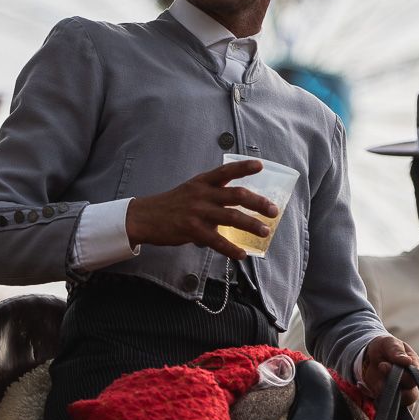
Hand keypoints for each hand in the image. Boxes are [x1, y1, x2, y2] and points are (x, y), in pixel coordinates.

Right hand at [125, 160, 278, 259]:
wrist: (145, 217)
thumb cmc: (172, 204)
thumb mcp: (191, 191)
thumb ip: (212, 196)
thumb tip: (232, 209)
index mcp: (202, 182)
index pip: (226, 171)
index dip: (244, 167)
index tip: (261, 165)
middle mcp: (202, 194)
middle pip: (236, 195)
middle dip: (258, 202)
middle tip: (273, 210)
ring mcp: (197, 212)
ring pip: (231, 217)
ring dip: (251, 225)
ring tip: (265, 231)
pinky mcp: (192, 230)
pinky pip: (216, 241)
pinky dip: (231, 249)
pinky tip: (241, 254)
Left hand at [360, 334, 418, 405]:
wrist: (371, 357)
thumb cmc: (384, 347)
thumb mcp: (388, 343)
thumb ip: (396, 350)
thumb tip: (407, 361)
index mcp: (414, 367)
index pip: (414, 377)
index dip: (400, 375)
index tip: (382, 365)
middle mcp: (411, 382)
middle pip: (410, 396)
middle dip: (392, 387)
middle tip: (378, 373)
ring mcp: (401, 393)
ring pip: (400, 405)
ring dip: (385, 396)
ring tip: (375, 384)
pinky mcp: (391, 400)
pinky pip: (388, 409)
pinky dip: (379, 404)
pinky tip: (373, 393)